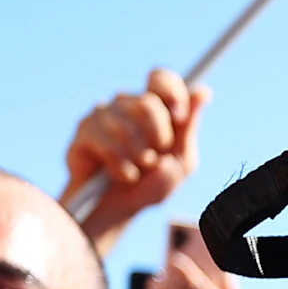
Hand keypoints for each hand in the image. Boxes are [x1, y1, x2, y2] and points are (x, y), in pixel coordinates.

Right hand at [69, 72, 209, 248]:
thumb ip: (189, 127)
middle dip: (158, 138)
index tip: (179, 116)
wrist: (120, 209)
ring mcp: (103, 114)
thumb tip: (203, 91)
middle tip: (155, 157)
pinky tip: (122, 175)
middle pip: (147, 104)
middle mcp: (127, 104)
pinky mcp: (84, 131)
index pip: (161, 79)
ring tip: (137, 170)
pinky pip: (108, 144)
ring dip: (139, 158)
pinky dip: (122, 167)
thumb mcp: (181, 160)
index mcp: (154, 106)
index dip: (172, 92)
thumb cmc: (152, 183)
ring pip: (127, 127)